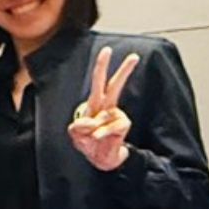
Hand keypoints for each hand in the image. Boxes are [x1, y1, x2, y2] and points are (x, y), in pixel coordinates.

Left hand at [68, 45, 136, 172]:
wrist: (101, 158)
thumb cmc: (88, 142)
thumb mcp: (75, 134)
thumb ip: (78, 127)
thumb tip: (91, 122)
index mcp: (96, 103)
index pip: (98, 82)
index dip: (101, 66)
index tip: (108, 50)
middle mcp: (107, 106)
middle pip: (115, 86)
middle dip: (124, 71)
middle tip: (134, 55)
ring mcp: (116, 115)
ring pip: (104, 116)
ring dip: (92, 131)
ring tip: (92, 138)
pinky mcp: (123, 124)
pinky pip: (108, 128)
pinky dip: (99, 135)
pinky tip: (98, 139)